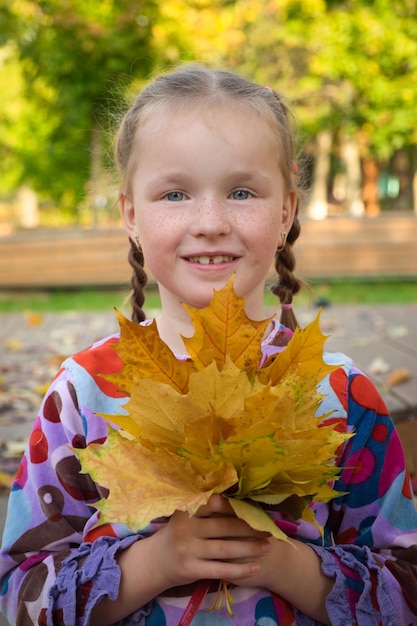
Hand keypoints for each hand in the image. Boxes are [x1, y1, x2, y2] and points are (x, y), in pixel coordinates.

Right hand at [152, 494, 271, 590]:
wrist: (155, 562)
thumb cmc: (178, 534)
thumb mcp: (185, 516)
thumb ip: (204, 508)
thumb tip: (235, 498)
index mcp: (187, 511)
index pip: (215, 504)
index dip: (236, 506)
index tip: (256, 508)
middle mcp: (187, 528)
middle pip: (224, 527)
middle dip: (249, 528)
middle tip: (269, 528)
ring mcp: (188, 550)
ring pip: (226, 549)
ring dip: (250, 548)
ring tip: (268, 547)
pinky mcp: (191, 570)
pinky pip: (221, 570)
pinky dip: (240, 569)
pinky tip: (256, 567)